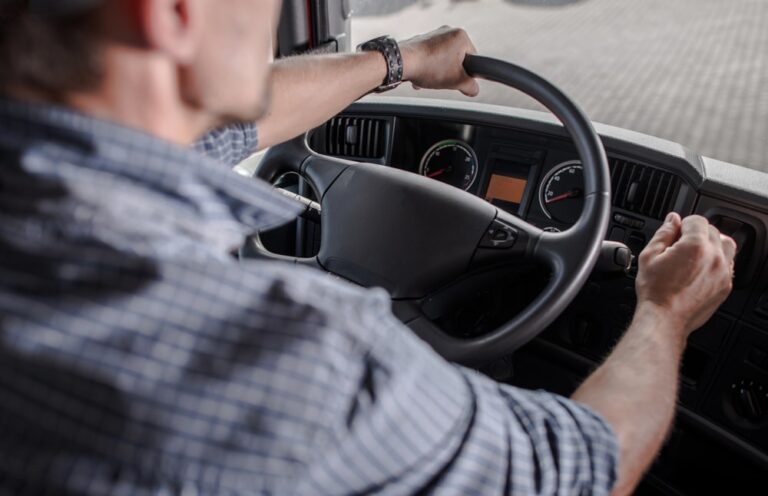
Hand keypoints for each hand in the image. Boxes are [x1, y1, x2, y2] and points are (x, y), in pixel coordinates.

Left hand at [399, 26, 479, 96]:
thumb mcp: (457, 81)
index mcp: (461, 36)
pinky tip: (420, 76)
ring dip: (436, 72)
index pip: (473, 58)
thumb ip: (470, 86)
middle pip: (456, 59)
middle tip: (443, 80)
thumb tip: (473, 89)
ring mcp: (432, 35)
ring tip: (430, 79)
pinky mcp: (419, 41)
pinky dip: (426, 68)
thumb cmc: (430, 68)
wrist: (401, 62)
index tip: (459, 80)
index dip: (467, 73)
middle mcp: (447, 31)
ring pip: (441, 60)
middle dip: (449, 73)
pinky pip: (428, 58)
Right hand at [635, 213, 736, 337]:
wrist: (665, 318)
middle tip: (679, 247)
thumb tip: (672, 219)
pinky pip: (728, 264)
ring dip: (711, 245)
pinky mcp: (726, 285)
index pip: (696, 220)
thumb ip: (663, 233)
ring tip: (694, 255)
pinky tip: (700, 269)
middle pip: (712, 230)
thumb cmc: (655, 291)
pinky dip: (717, 262)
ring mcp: (723, 272)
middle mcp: (714, 256)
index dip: (682, 225)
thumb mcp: (649, 256)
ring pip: (726, 245)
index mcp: (695, 245)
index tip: (674, 235)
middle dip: (696, 234)